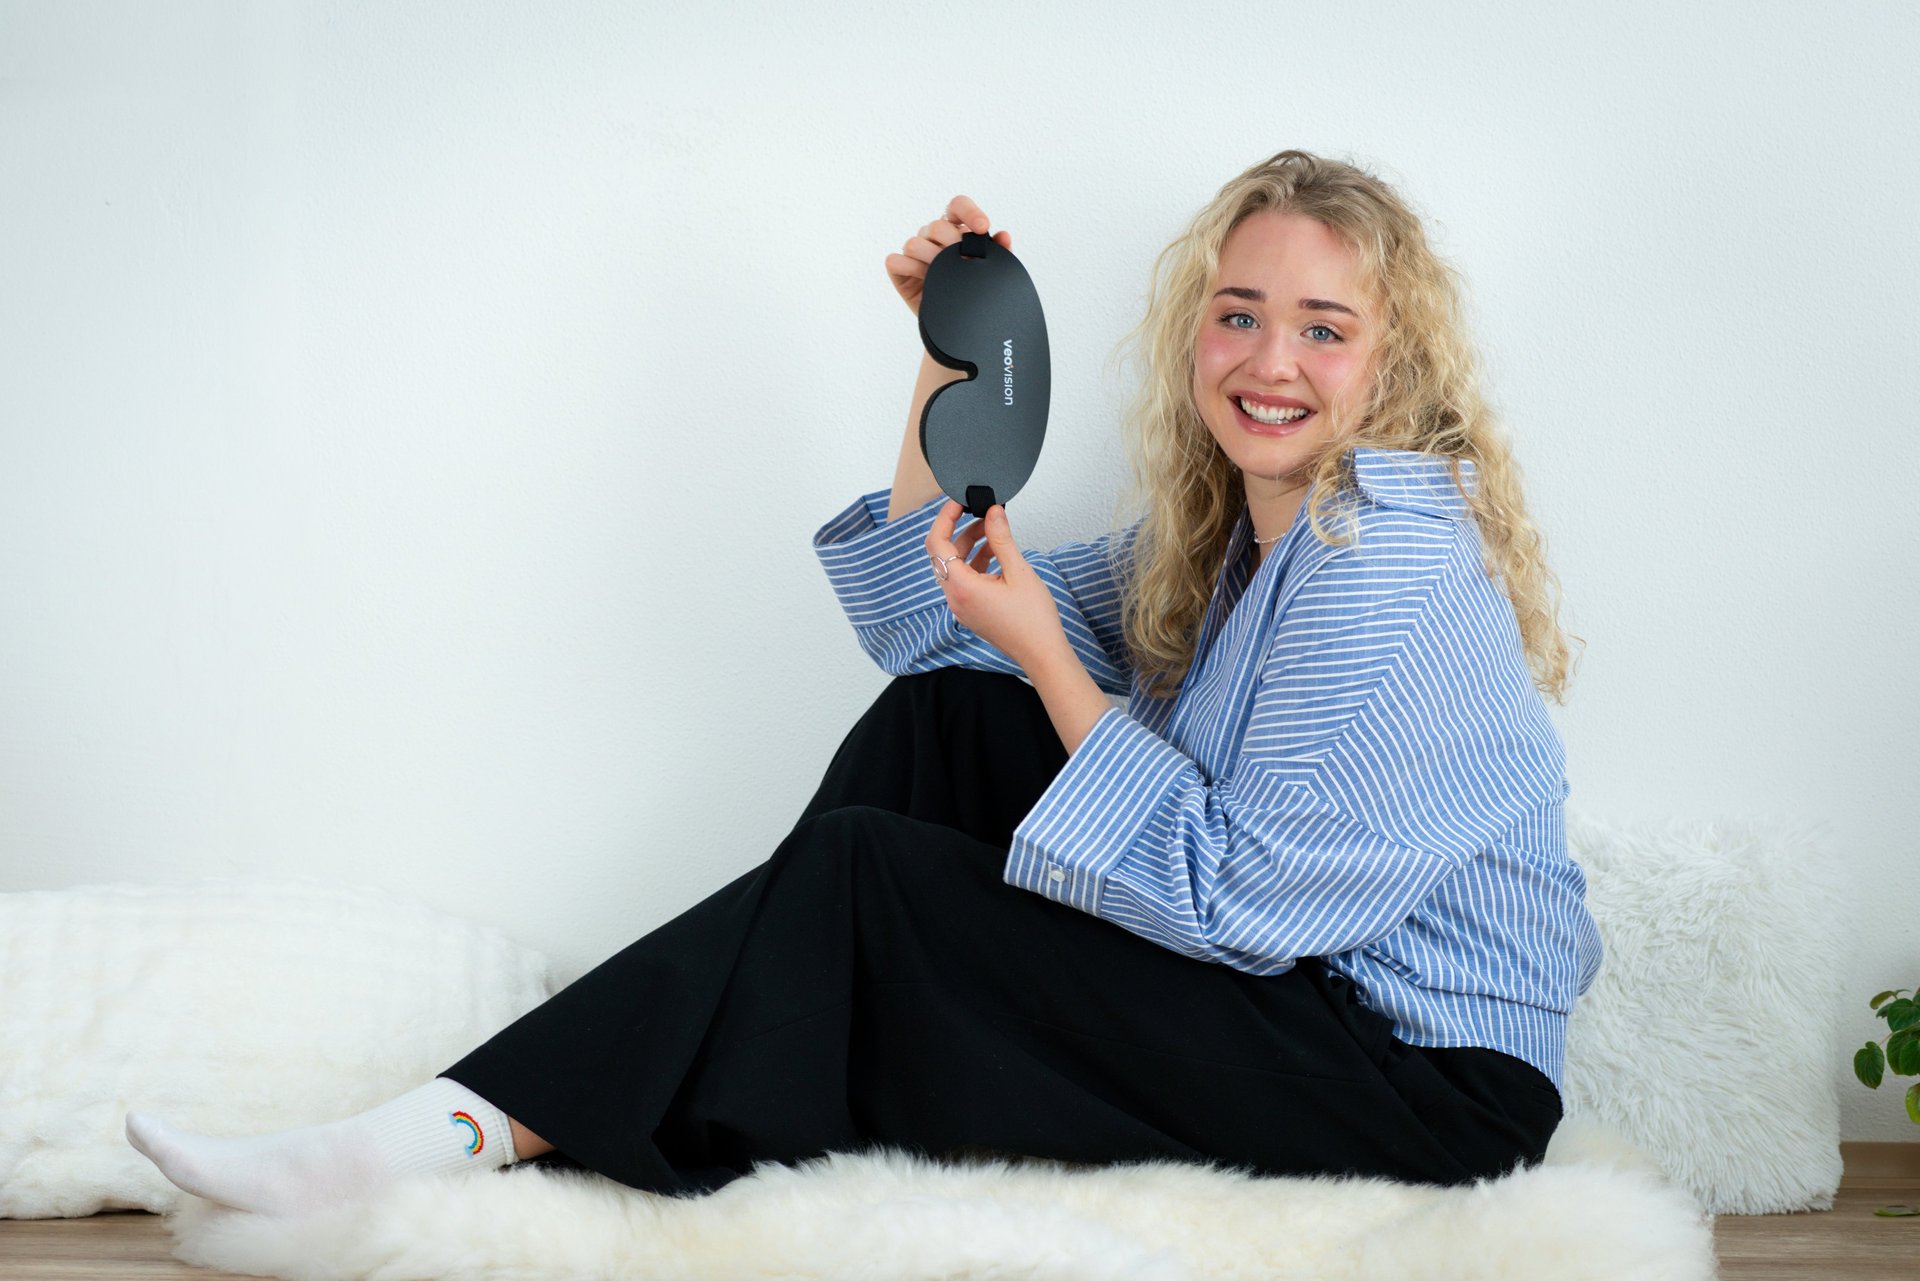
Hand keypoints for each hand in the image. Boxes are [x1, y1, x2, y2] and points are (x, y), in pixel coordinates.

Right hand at [885, 195, 1013, 316]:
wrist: (956, 322)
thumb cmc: (969, 290)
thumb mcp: (987, 272)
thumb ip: (999, 253)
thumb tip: (1004, 236)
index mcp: (955, 228)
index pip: (958, 206)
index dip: (970, 212)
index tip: (983, 228)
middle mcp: (932, 236)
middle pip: (936, 227)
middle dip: (952, 245)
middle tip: (963, 263)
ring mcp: (914, 251)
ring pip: (914, 243)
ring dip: (930, 260)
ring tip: (943, 276)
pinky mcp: (899, 269)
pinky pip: (895, 261)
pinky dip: (908, 269)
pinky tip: (923, 281)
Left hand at [925, 500, 1065, 672]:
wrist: (1042, 653)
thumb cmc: (1033, 621)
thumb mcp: (1019, 571)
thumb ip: (1002, 538)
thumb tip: (992, 512)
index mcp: (962, 587)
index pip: (937, 543)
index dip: (944, 518)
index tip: (958, 503)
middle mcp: (955, 598)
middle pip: (943, 554)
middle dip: (961, 530)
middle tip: (982, 515)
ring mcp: (961, 606)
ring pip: (954, 567)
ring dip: (970, 546)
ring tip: (993, 532)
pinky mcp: (971, 611)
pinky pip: (964, 580)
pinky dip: (975, 563)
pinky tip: (996, 555)